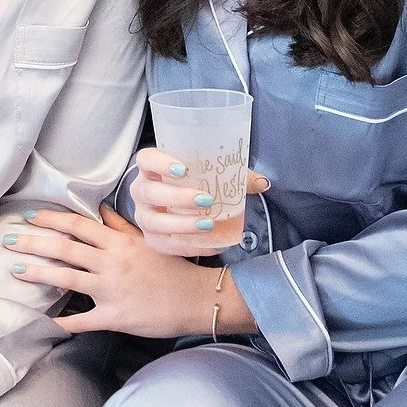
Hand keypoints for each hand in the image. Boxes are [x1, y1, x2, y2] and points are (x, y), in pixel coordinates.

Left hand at [5, 206, 191, 336]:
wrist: (196, 299)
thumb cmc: (172, 267)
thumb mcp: (146, 241)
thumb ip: (119, 226)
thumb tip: (99, 210)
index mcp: (117, 243)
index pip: (78, 226)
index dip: (51, 219)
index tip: (29, 217)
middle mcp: (111, 263)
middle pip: (65, 249)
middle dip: (33, 243)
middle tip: (9, 240)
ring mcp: (111, 290)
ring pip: (67, 278)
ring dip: (39, 273)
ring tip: (17, 270)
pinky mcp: (115, 317)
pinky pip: (84, 321)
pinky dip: (62, 323)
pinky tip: (42, 324)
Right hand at [121, 147, 269, 255]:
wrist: (180, 210)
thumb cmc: (195, 185)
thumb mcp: (213, 176)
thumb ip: (237, 177)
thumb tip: (264, 183)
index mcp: (152, 169)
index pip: (146, 159)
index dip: (160, 163)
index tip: (183, 169)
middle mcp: (142, 191)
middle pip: (149, 192)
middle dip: (177, 197)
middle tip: (206, 200)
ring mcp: (144, 216)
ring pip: (153, 221)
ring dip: (181, 223)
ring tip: (208, 224)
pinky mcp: (152, 239)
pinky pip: (165, 245)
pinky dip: (187, 246)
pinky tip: (210, 244)